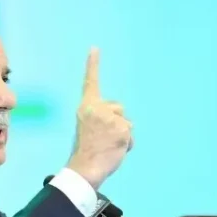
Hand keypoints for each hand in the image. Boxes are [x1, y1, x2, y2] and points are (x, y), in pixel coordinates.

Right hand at [67, 47, 132, 189]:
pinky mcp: (121, 128)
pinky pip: (131, 135)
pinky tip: (115, 150)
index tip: (95, 48)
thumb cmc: (87, 151)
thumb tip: (124, 125)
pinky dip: (128, 144)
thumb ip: (102, 119)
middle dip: (118, 122)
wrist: (85, 168)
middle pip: (119, 108)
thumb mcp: (88, 128)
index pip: (90, 82)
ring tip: (109, 146)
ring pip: (127, 123)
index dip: (93, 65)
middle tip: (104, 140)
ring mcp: (110, 117)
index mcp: (86, 107)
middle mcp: (97, 108)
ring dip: (123, 135)